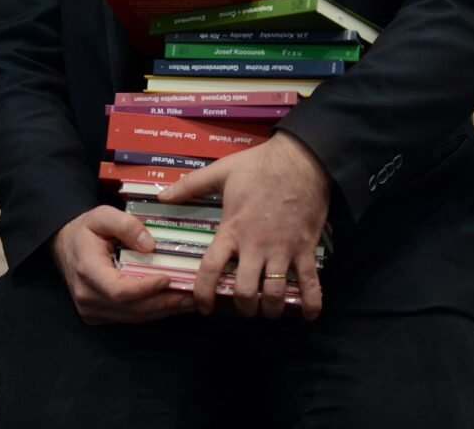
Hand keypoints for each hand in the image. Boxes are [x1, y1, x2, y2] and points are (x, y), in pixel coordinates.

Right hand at [51, 205, 195, 324]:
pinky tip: (172, 303)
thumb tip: (150, 245)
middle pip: (131, 308)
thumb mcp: (102, 215)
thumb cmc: (86, 229)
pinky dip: (153, 311)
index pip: (118, 290)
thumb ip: (126, 225)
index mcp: (86, 270)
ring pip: (134, 317)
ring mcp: (92, 310)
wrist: (65, 246)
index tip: (168, 278)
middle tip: (192, 294)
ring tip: (190, 300)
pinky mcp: (99, 316)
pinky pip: (130, 318)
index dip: (145, 288)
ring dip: (163, 310)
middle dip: (164, 303)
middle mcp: (88, 296)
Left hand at [159, 132, 329, 320]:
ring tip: (267, 307)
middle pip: (245, 292)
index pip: (211, 270)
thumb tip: (162, 195)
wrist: (301, 159)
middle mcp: (256, 246)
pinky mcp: (306, 249)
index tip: (204, 307)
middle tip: (243, 304)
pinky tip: (309, 314)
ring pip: (275, 295)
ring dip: (270, 309)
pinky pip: (311, 284)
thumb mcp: (221, 171)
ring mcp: (283, 249)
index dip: (204, 294)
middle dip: (242, 306)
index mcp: (232, 229)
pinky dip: (311, 304)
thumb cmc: (259, 165)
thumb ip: (191, 185)